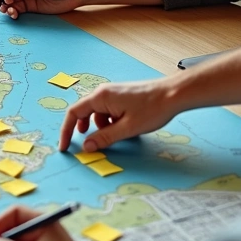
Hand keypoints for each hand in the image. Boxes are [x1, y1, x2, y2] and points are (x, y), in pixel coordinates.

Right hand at [59, 79, 182, 151]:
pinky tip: (125, 127)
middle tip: (89, 144)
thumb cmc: (153, 109)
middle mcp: (103, 92)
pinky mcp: (121, 96)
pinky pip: (108, 110)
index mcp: (100, 97)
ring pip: (98, 113)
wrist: (174, 94)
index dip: (67, 131)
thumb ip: (104, 138)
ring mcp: (113, 93)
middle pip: (84, 112)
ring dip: (101, 127)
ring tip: (116, 135)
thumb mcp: (127, 128)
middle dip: (84, 130)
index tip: (65, 147)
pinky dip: (110, 122)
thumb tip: (87, 147)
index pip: (74, 113)